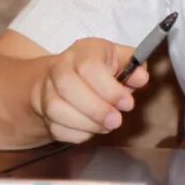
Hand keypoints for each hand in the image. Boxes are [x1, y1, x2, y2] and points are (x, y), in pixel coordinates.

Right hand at [32, 38, 148, 143]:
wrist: (66, 77)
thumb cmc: (101, 68)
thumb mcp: (121, 60)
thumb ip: (134, 67)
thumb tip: (141, 78)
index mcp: (83, 50)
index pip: (89, 66)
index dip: (109, 88)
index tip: (127, 104)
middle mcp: (60, 67)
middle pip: (67, 86)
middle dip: (95, 109)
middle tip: (116, 121)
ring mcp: (47, 89)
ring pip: (56, 109)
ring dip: (86, 123)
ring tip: (106, 126)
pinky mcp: (43, 111)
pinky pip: (55, 127)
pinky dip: (76, 133)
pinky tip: (92, 130)